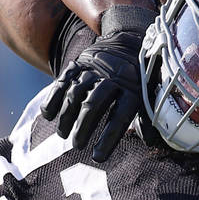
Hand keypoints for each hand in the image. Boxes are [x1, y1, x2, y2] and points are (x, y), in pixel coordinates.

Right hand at [40, 6, 151, 160]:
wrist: (127, 43)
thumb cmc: (139, 79)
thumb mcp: (148, 95)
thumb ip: (148, 117)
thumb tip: (150, 141)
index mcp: (132, 88)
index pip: (120, 116)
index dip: (108, 138)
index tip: (98, 156)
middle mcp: (112, 77)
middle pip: (94, 104)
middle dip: (83, 127)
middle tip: (77, 145)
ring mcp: (93, 69)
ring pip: (75, 93)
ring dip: (66, 116)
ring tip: (62, 134)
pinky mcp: (77, 64)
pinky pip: (62, 80)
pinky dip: (53, 97)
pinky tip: (48, 115)